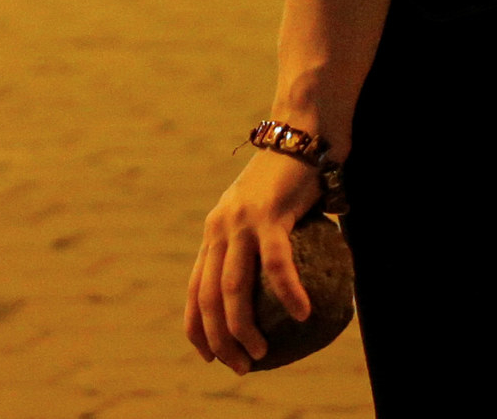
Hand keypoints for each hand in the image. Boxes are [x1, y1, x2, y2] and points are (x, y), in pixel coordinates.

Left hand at [183, 148, 325, 372]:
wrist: (301, 130)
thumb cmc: (291, 175)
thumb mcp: (265, 213)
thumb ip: (263, 244)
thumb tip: (281, 288)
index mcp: (214, 231)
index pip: (194, 290)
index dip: (197, 328)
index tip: (209, 357)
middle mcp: (220, 229)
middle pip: (209, 298)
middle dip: (218, 340)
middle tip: (239, 366)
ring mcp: (242, 222)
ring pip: (233, 288)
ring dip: (243, 328)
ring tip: (260, 354)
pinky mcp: (269, 215)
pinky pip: (276, 265)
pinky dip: (287, 293)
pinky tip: (301, 315)